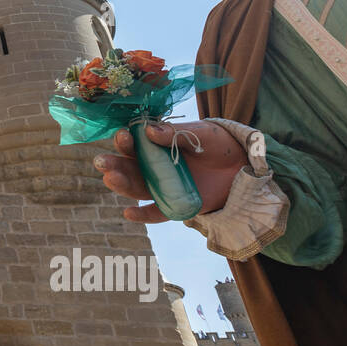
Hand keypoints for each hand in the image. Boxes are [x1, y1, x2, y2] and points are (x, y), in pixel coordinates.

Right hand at [93, 121, 246, 222]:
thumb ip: (176, 133)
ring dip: (121, 185)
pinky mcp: (175, 205)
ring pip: (137, 188)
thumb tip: (149, 130)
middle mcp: (154, 167)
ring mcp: (163, 187)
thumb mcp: (202, 133)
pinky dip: (142, 215)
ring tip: (110, 179)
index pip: (134, 144)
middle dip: (114, 164)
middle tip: (102, 162)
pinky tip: (128, 213)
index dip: (125, 140)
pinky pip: (155, 212)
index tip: (123, 136)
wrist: (245, 168)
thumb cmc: (220, 145)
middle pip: (129, 167)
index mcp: (157, 146)